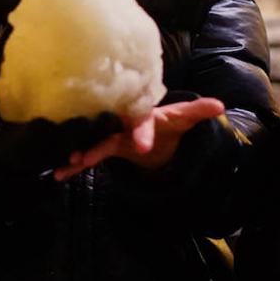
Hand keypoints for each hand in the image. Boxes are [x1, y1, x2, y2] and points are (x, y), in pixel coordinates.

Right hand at [53, 97, 224, 180]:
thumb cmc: (167, 121)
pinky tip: (60, 175)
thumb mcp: (183, 118)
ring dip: (79, 151)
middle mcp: (122, 121)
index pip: (142, 118)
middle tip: (84, 155)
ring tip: (69, 163)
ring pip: (92, 141)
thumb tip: (220, 105)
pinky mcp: (104, 146)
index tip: (142, 146)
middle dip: (96, 142)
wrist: (153, 129)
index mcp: (142, 113)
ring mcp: (111, 133)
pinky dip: (74, 164)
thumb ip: (199, 111)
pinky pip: (87, 154)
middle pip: (107, 129)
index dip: (141, 130)